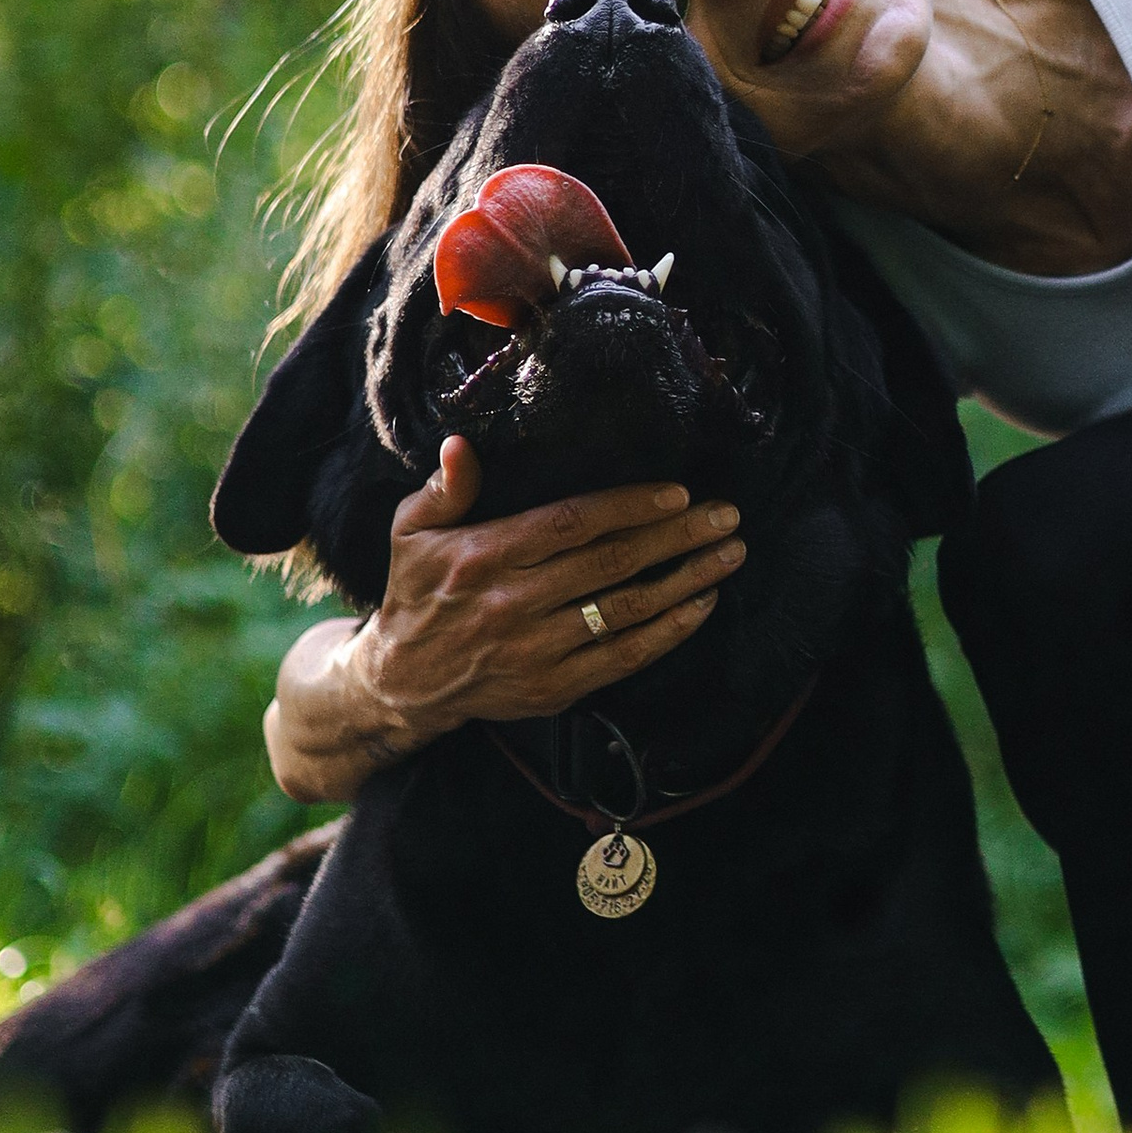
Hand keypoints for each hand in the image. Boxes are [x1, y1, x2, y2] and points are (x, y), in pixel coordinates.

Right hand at [357, 441, 745, 746]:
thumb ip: (445, 489)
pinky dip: (668, 633)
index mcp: (483, 557)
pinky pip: (622, 658)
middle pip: (611, 564)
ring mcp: (536, 651)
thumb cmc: (417, 591)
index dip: (629, 507)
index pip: (570, 524)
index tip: (678, 493)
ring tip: (729, 555)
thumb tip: (463, 445)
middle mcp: (512, 604)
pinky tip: (700, 604)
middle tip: (727, 515)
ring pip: (626, 611)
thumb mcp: (411, 531)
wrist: (403, 681)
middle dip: (677, 537)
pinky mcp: (552, 688)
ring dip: (686, 581)